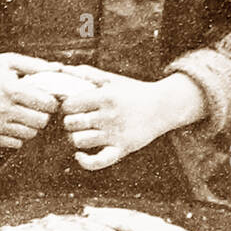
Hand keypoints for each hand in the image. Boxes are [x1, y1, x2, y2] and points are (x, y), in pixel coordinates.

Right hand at [0, 52, 60, 148]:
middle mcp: (3, 109)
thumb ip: (35, 65)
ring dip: (32, 126)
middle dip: (44, 115)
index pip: (46, 104)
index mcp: (11, 89)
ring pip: (30, 134)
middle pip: (41, 122)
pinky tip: (14, 123)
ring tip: (25, 114)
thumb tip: (60, 69)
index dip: (52, 102)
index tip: (47, 98)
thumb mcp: (9, 61)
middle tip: (37, 108)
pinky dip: (19, 135)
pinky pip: (16, 144)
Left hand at [60, 68, 206, 169]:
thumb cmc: (134, 92)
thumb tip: (67, 69)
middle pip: (71, 123)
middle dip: (69, 122)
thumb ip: (89, 74)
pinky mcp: (122, 149)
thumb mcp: (113, 79)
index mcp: (105, 97)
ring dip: (76, 138)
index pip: (70, 105)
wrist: (164, 107)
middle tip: (76, 120)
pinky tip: (80, 155)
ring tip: (81, 133)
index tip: (72, 107)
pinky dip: (85, 161)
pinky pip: (97, 162)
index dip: (66, 106)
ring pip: (79, 141)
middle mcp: (109, 116)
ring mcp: (115, 134)